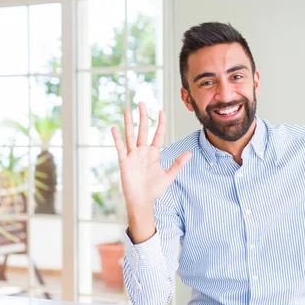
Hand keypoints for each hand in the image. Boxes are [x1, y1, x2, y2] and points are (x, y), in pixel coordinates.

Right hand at [112, 103, 191, 217]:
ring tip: (127, 109)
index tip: (161, 111)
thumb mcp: (169, 175)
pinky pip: (120, 148)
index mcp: (153, 153)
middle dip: (142, 117)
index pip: (157, 134)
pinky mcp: (124, 162)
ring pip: (130, 135)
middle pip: (142, 130)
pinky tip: (114, 128)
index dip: (160, 123)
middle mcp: (142, 152)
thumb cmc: (154, 190)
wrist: (142, 201)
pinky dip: (117, 138)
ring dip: (129, 123)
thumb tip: (190, 153)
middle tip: (142, 103)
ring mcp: (133, 156)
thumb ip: (178, 163)